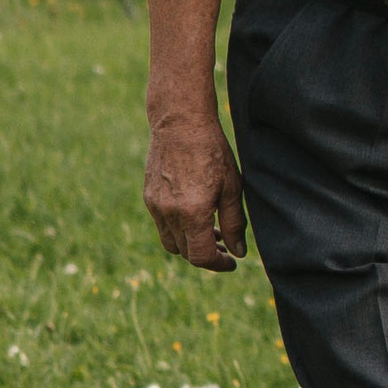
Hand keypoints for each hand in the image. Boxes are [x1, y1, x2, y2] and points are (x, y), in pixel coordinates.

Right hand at [145, 102, 244, 270]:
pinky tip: (195, 215)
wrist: (180, 123)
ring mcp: (156, 206)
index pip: (201, 257)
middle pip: (186, 253)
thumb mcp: (232, 187)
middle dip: (207, 255)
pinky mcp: (149, 197)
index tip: (232, 262)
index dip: (218, 265)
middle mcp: (170, 213)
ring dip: (191, 245)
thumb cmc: (212, 151)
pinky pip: (163, 226)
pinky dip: (179, 230)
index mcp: (192, 212)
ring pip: (172, 242)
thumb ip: (234, 223)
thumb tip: (238, 252)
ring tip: (212, 232)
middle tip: (226, 247)